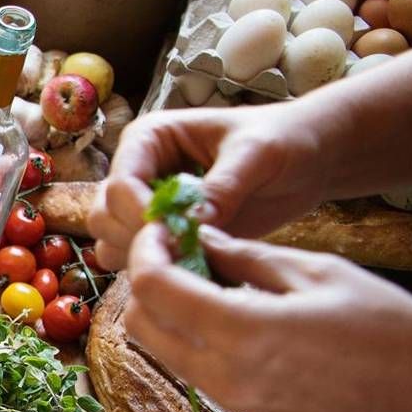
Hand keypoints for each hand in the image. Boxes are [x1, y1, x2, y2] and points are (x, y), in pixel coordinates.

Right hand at [91, 106, 332, 270]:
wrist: (307, 159)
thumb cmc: (282, 139)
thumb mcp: (256, 154)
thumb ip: (221, 187)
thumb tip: (190, 223)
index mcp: (149, 139)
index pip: (120, 183)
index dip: (140, 214)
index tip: (177, 235)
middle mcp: (138, 173)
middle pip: (103, 217)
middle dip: (138, 239)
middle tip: (187, 251)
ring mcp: (147, 207)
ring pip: (112, 244)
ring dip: (146, 259)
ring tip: (195, 259)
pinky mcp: (165, 236)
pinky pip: (142, 262)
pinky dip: (163, 272)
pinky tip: (201, 269)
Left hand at [121, 222, 411, 411]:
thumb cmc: (389, 328)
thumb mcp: (315, 271)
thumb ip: (246, 256)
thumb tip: (196, 237)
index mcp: (241, 332)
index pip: (153, 288)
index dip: (147, 249)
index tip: (163, 224)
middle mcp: (222, 373)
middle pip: (139, 323)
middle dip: (145, 278)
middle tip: (175, 244)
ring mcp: (227, 396)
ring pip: (157, 346)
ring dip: (161, 305)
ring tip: (200, 268)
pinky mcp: (238, 405)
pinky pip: (186, 362)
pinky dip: (184, 328)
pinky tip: (219, 299)